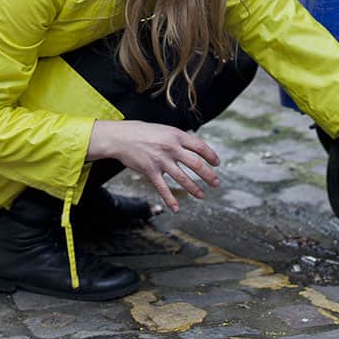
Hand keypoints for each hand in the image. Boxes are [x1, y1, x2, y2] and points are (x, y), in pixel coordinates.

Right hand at [86, 120, 219, 212]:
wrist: (121, 137)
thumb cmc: (143, 132)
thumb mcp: (164, 130)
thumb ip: (179, 139)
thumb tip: (195, 149)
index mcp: (176, 135)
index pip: (200, 146)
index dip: (211, 156)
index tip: (217, 163)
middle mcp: (171, 148)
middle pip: (196, 164)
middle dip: (208, 175)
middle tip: (215, 183)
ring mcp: (161, 160)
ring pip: (182, 178)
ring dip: (194, 188)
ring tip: (202, 195)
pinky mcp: (150, 171)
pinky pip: (163, 188)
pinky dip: (170, 200)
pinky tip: (176, 208)